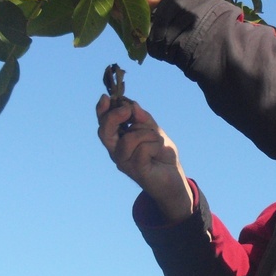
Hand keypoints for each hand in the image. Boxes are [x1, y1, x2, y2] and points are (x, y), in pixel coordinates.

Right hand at [96, 95, 194, 223]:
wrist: (173, 177)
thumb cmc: (160, 153)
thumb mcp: (153, 130)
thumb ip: (143, 118)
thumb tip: (132, 105)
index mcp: (118, 139)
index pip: (103, 124)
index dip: (101, 111)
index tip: (106, 97)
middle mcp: (116, 151)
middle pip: (104, 132)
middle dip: (114, 117)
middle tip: (127, 111)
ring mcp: (124, 162)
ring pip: (129, 139)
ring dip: (147, 134)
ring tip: (157, 140)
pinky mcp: (136, 170)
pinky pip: (144, 149)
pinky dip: (156, 144)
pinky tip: (159, 151)